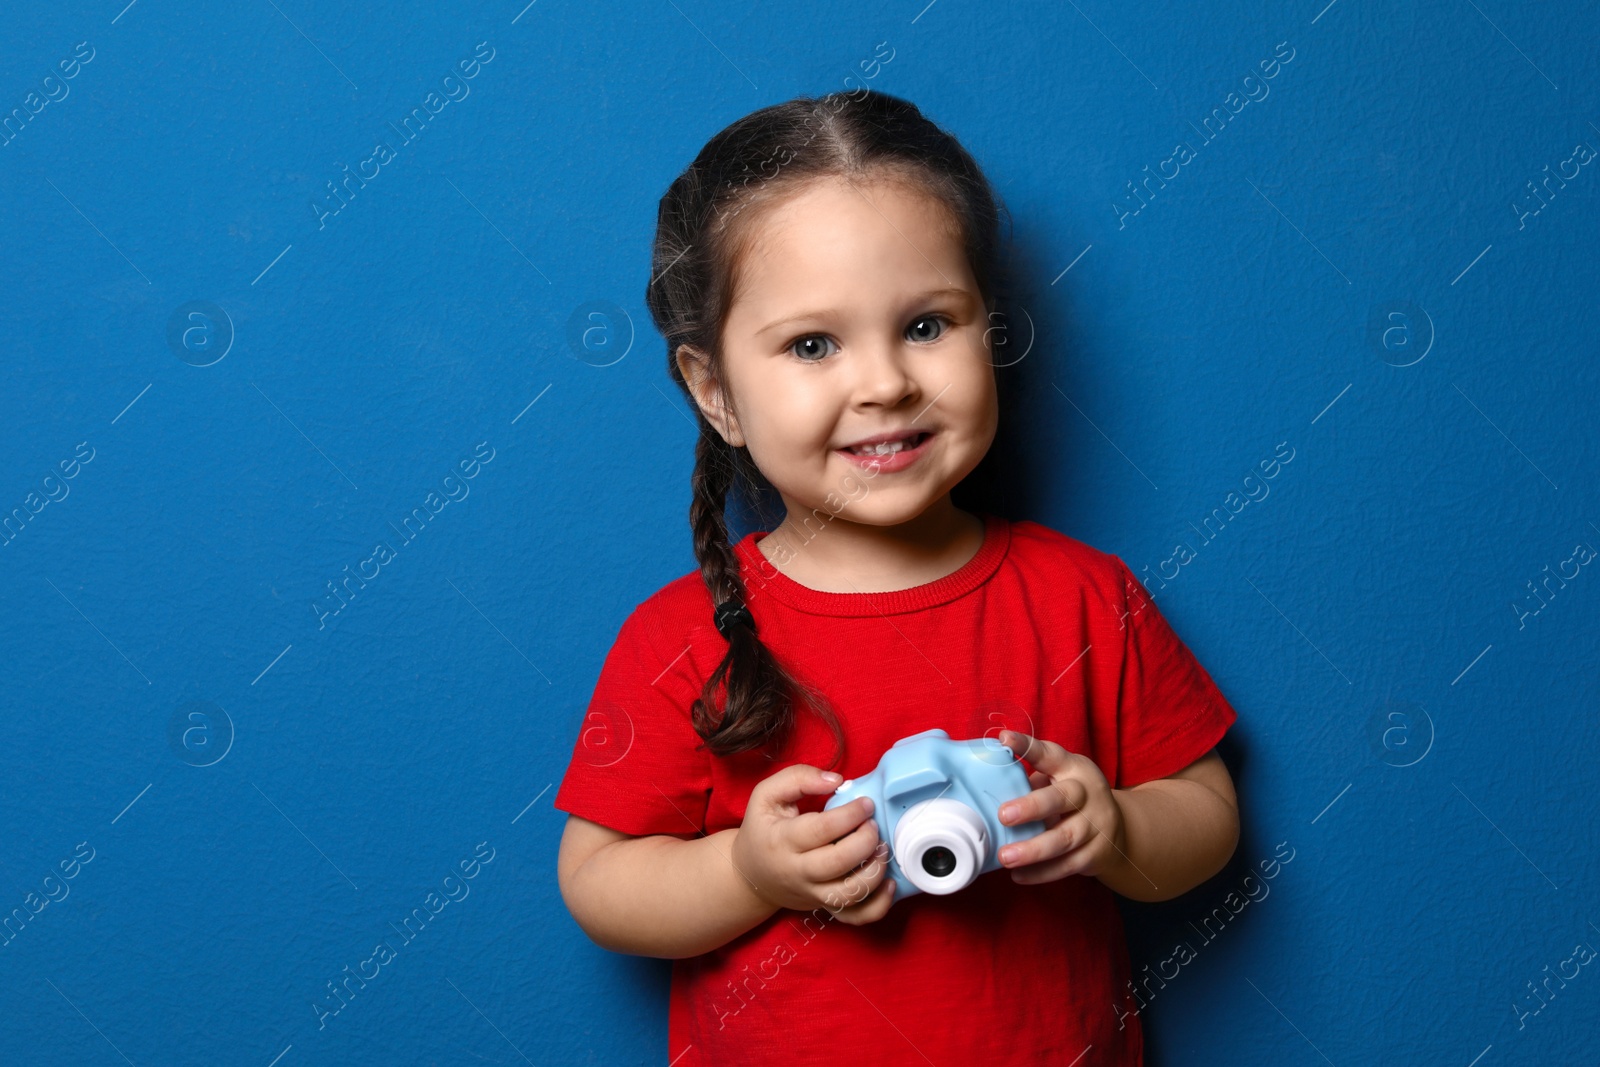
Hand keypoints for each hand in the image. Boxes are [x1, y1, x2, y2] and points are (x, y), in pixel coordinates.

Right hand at [730, 764, 895, 924]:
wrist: (751, 875)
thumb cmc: (763, 830)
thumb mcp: (767, 795)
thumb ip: (798, 778)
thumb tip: (836, 780)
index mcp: (782, 840)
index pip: (821, 829)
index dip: (850, 814)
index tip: (866, 803)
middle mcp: (797, 872)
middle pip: (838, 863)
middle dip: (865, 841)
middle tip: (874, 824)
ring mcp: (812, 894)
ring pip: (849, 894)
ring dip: (874, 872)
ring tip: (882, 849)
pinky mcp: (825, 907)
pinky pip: (856, 917)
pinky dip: (878, 906)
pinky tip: (889, 883)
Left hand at [992, 730, 1127, 884]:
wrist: (1119, 830)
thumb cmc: (1073, 799)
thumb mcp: (1060, 779)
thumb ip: (1030, 779)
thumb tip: (983, 782)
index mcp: (1074, 768)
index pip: (1050, 754)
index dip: (1027, 746)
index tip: (1004, 740)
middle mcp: (1088, 793)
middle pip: (1062, 798)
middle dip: (1031, 807)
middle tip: (1003, 815)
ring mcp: (1096, 825)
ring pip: (1064, 838)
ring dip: (1033, 849)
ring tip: (1005, 856)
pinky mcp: (1097, 854)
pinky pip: (1067, 866)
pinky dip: (1042, 872)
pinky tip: (1019, 875)